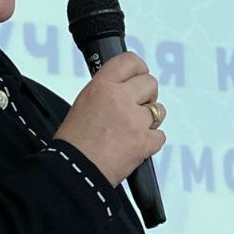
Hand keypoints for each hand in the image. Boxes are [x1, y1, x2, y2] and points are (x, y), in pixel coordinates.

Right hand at [53, 52, 166, 186]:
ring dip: (149, 118)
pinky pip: (160, 135)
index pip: (130, 61)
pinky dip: (150, 141)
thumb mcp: (83, 103)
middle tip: (136, 106)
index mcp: (102, 86)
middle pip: (150, 83)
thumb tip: (125, 85)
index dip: (138, 68)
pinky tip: (134, 145)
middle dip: (146, 95)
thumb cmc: (74, 143)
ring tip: (132, 129)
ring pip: (158, 110)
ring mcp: (135, 121)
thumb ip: (106, 90)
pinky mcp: (145, 142)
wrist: (76, 171)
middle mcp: (120, 99)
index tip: (139, 74)